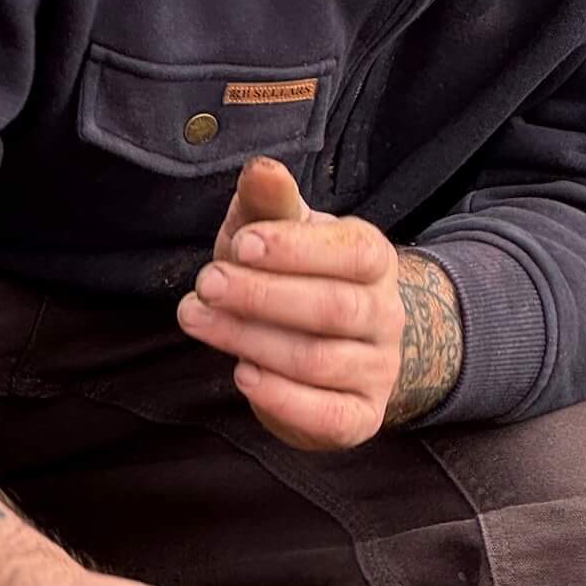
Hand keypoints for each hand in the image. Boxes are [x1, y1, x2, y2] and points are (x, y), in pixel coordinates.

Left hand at [179, 158, 461, 447]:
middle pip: (333, 308)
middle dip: (263, 296)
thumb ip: (268, 204)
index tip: (241, 244)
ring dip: (253, 341)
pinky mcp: (360, 417)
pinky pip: (330, 416)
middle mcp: (385, 314)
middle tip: (206, 285)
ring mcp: (378, 370)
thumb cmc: (291, 278)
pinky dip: (283, 399)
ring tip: (199, 322)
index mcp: (372, 259)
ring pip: (321, 361)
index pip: (351, 251)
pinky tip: (243, 376)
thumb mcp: (276, 234)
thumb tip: (262, 168)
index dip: (295, 249)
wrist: (324, 347)